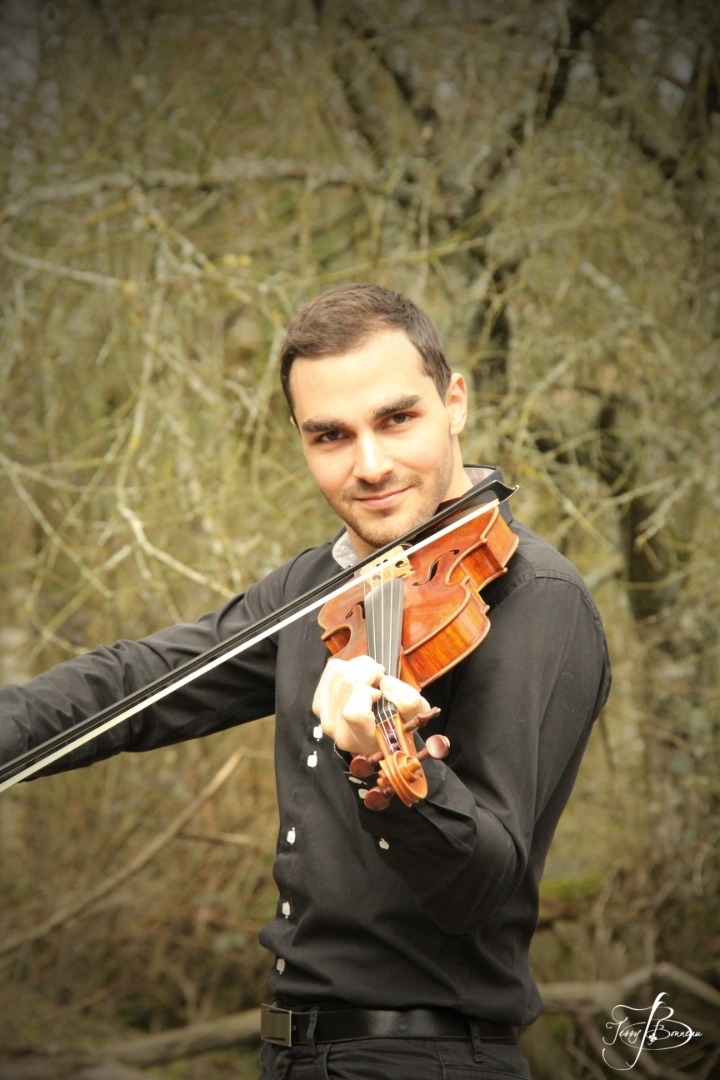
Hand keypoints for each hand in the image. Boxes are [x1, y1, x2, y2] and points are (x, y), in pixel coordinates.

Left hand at [312, 655, 429, 755]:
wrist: (378, 734)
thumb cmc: (398, 724)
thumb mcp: (415, 714)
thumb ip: (406, 699)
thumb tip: (384, 682)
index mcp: (362, 738)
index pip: (353, 712)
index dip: (367, 693)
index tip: (380, 692)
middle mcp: (338, 729)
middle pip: (345, 682)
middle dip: (367, 670)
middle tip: (379, 678)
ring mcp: (324, 716)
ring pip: (337, 672)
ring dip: (358, 667)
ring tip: (370, 678)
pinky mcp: (319, 702)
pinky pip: (330, 670)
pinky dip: (347, 667)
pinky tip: (357, 678)